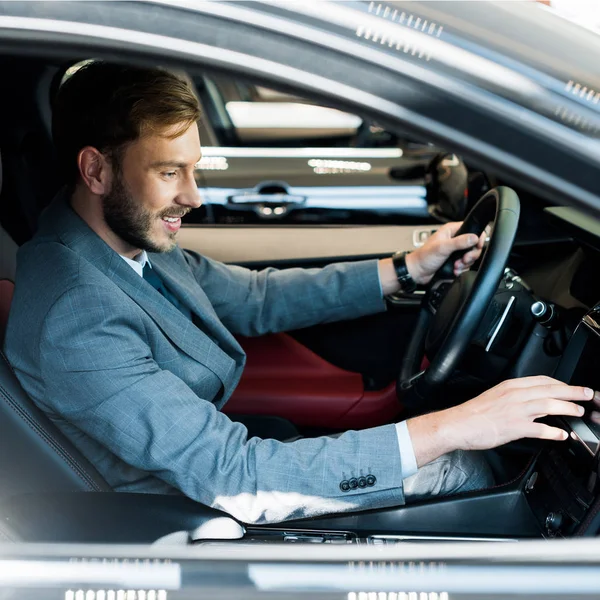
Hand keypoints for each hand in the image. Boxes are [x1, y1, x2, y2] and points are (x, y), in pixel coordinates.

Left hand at [405, 221, 486, 284]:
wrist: (417, 272)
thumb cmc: (424, 257)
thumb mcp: (442, 248)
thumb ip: (459, 242)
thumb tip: (474, 237)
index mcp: (451, 231)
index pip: (472, 229)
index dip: (478, 237)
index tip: (477, 246)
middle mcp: (455, 239)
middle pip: (474, 245)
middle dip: (471, 254)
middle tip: (464, 259)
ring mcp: (455, 251)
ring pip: (470, 256)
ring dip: (465, 263)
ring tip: (456, 265)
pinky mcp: (455, 260)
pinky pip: (466, 265)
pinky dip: (461, 269)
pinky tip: (454, 270)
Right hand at [407, 376, 595, 467]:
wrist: (458, 424)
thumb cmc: (473, 413)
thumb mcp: (494, 397)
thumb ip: (513, 397)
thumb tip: (531, 402)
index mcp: (510, 386)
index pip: (542, 380)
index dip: (560, 383)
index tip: (570, 386)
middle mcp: (515, 395)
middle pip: (550, 389)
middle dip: (572, 391)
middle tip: (587, 393)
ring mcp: (516, 411)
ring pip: (549, 404)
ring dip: (568, 407)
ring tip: (579, 412)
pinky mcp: (515, 427)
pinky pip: (540, 429)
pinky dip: (554, 432)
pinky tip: (562, 435)